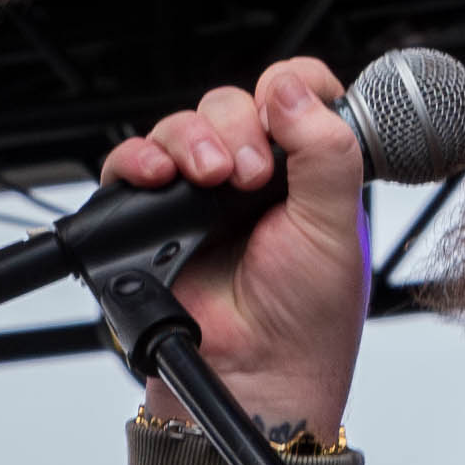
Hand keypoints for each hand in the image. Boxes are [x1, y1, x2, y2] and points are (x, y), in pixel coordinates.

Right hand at [94, 58, 370, 438]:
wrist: (256, 376)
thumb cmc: (304, 321)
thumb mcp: (337, 225)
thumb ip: (327, 150)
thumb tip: (294, 89)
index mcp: (301, 170)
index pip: (292, 95)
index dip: (290, 89)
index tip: (290, 112)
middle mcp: (247, 177)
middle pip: (229, 103)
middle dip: (237, 127)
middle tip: (250, 176)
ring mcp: (196, 197)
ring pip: (179, 127)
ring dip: (191, 141)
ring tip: (211, 180)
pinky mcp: (148, 221)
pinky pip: (128, 166)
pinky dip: (137, 160)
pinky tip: (158, 177)